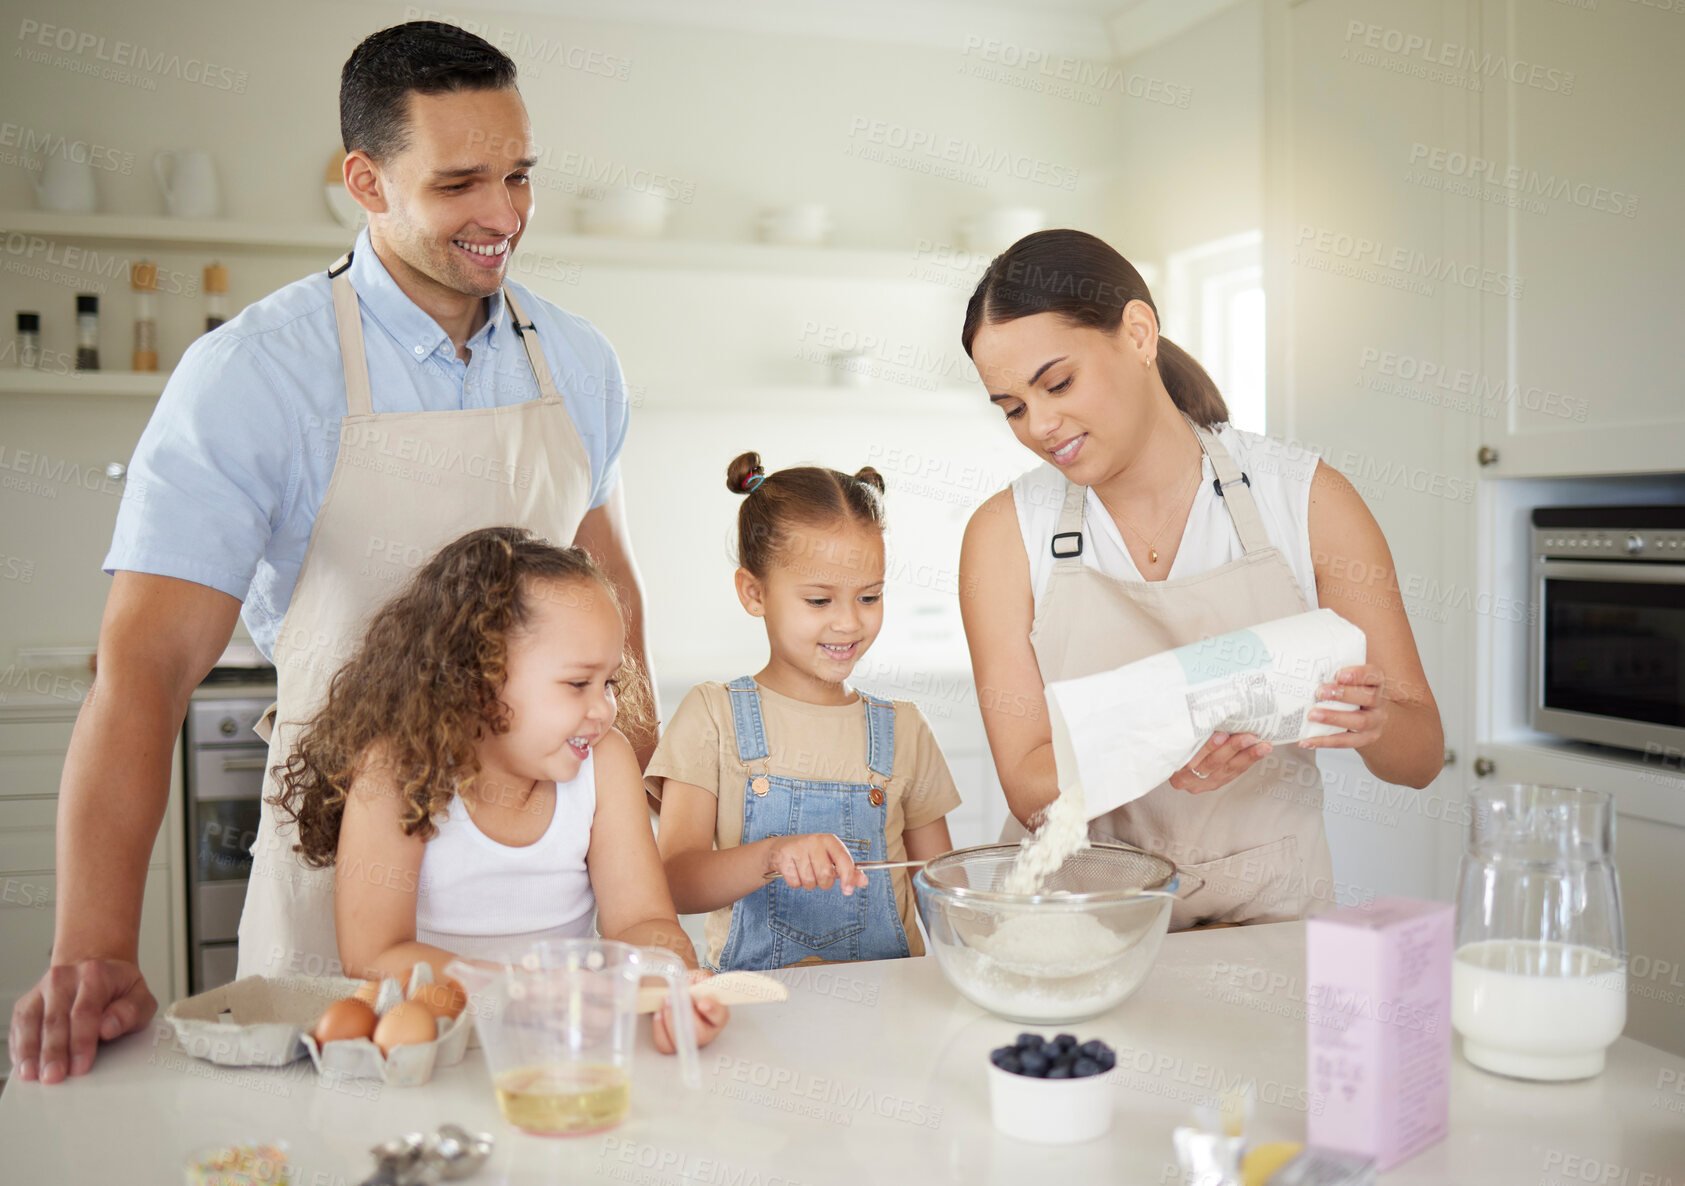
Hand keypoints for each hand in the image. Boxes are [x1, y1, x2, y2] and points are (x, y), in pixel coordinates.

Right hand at [9, 958, 156, 1083]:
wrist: (98, 972)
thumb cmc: (120, 990)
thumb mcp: (140, 998)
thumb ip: (132, 1012)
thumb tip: (109, 1026)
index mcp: (95, 974)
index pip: (85, 1011)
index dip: (81, 1042)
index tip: (80, 1066)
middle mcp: (65, 977)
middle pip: (55, 1019)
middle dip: (54, 1052)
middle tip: (54, 1077)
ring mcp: (42, 988)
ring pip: (31, 1021)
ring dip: (31, 1051)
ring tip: (33, 1074)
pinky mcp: (28, 1001)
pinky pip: (19, 1025)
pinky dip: (19, 1047)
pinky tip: (24, 1065)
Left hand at [652, 970, 730, 1053]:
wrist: (672, 994)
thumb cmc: (688, 987)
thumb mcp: (697, 978)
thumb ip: (700, 979)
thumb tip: (698, 983)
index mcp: (718, 1013)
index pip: (720, 1015)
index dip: (712, 1010)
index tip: (702, 1003)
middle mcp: (708, 1032)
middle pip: (699, 1034)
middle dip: (684, 1015)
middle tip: (673, 998)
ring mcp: (690, 1041)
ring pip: (681, 1041)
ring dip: (670, 1020)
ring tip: (666, 1001)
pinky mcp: (674, 1045)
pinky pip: (665, 1045)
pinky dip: (660, 1028)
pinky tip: (659, 1013)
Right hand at [762, 833, 867, 893]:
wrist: (780, 848)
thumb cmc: (811, 855)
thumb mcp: (830, 858)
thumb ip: (848, 870)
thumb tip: (864, 882)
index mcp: (829, 840)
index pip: (844, 859)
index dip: (849, 877)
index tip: (848, 891)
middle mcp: (814, 841)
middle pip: (826, 874)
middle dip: (824, 883)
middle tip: (819, 877)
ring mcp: (798, 848)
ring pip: (810, 881)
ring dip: (809, 884)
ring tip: (805, 872)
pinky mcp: (784, 857)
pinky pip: (795, 882)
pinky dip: (796, 883)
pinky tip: (794, 872)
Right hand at [1168, 731, 1272, 793]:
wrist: (1169, 757)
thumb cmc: (1175, 741)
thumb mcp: (1175, 736)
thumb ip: (1188, 729)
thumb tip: (1209, 709)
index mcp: (1173, 766)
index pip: (1191, 759)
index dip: (1208, 747)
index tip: (1222, 735)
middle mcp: (1186, 778)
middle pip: (1212, 764)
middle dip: (1233, 749)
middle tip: (1249, 737)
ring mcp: (1201, 783)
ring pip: (1227, 770)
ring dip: (1247, 756)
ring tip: (1262, 745)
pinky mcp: (1215, 783)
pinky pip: (1233, 773)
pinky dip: (1247, 761)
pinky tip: (1258, 752)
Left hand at [1297, 665, 1389, 749]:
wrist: (1366, 718)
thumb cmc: (1351, 692)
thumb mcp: (1349, 680)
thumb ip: (1334, 673)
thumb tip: (1306, 667)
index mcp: (1376, 683)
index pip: (1373, 675)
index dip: (1358, 674)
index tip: (1339, 675)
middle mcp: (1379, 702)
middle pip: (1368, 697)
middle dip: (1343, 694)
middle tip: (1320, 692)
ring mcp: (1374, 722)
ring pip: (1359, 721)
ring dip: (1333, 718)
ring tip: (1312, 715)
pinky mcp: (1364, 739)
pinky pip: (1345, 741)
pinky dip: (1324, 741)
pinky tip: (1307, 740)